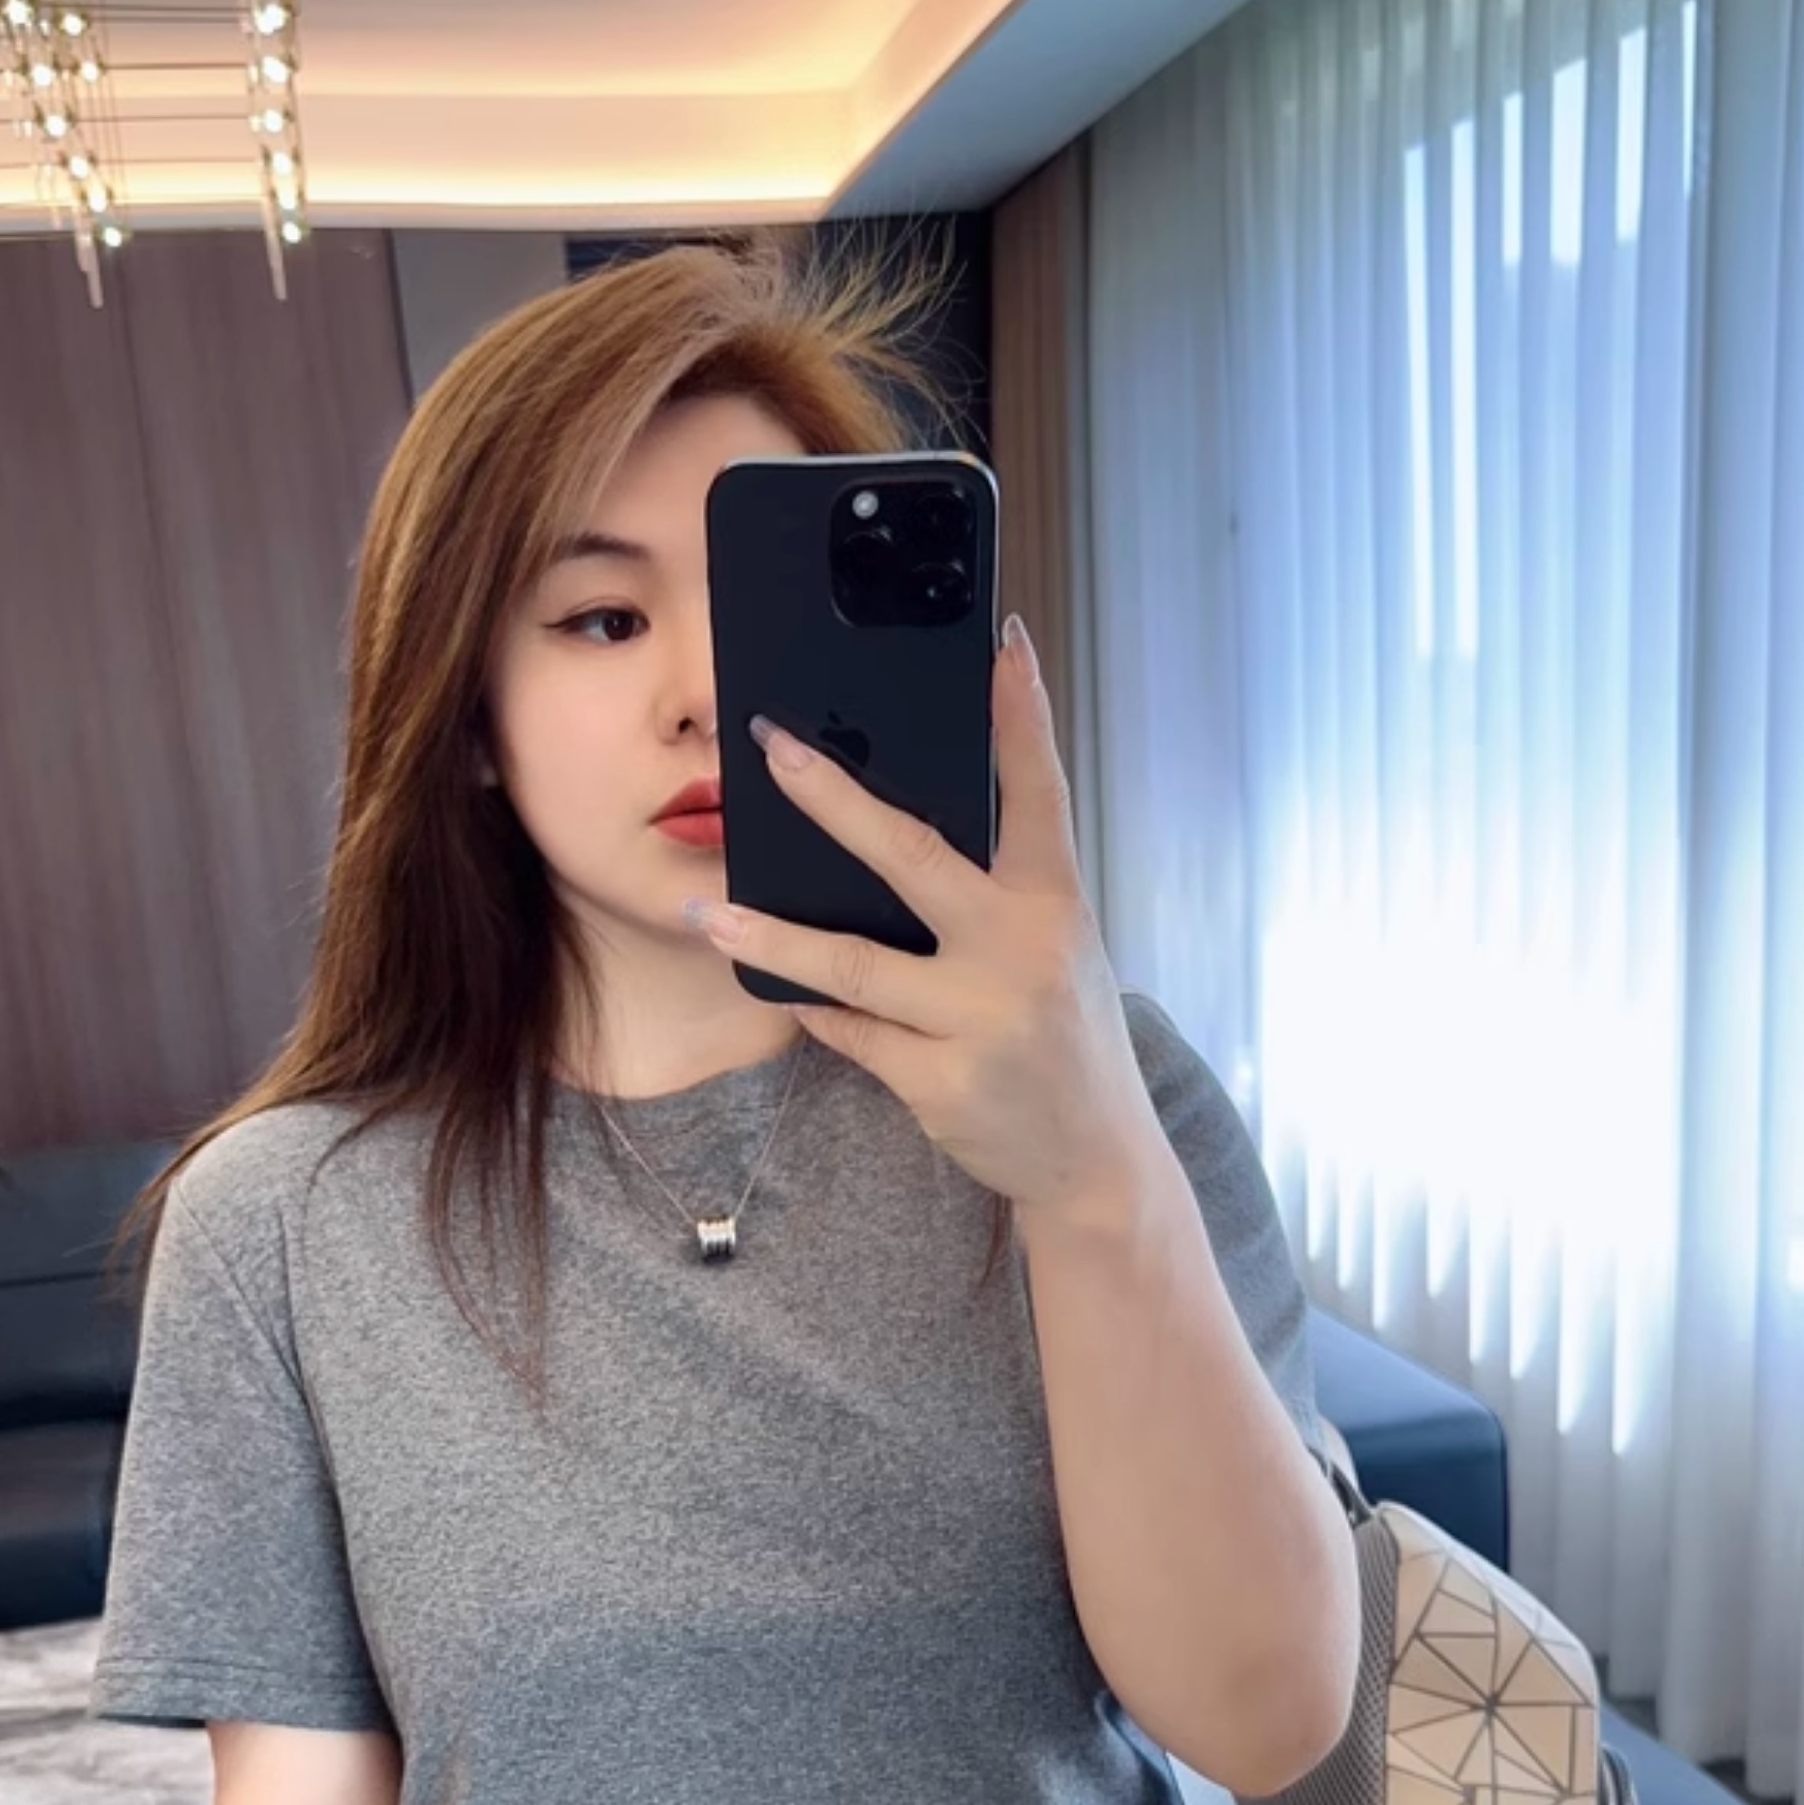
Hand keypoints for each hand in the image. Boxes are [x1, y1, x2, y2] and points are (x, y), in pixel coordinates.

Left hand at [683, 616, 1165, 1225]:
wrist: (1094, 1161)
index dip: (1021, 715)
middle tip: (769, 746)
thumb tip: (905, 827)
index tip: (1001, 643)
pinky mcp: (939, 1079)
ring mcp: (978, 1018)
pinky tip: (778, 985)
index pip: (1038, 791)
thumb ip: (1001, 892)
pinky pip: (851, 1029)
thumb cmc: (1065, 1035)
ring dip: (771, 931)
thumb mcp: (1058, 949)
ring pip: (851, 961)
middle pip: (911, 856)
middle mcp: (1020, 951)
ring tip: (709, 908)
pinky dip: (814, 1006)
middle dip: (831, 796)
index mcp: (1056, 904)